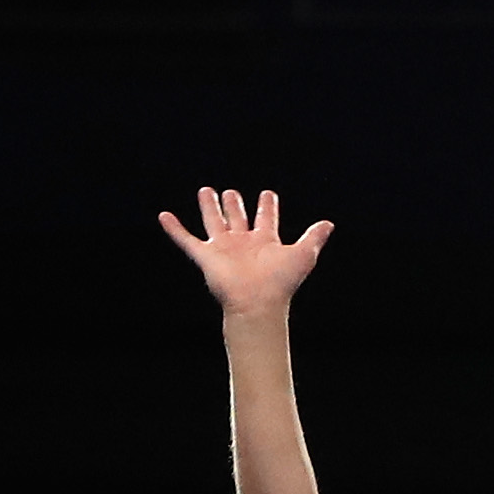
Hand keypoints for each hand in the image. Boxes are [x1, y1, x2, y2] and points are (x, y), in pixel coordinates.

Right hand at [158, 188, 331, 317]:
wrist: (258, 303)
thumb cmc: (281, 282)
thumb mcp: (304, 254)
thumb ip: (314, 237)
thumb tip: (329, 223)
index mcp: (265, 242)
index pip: (266, 218)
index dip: (267, 206)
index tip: (267, 194)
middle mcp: (243, 243)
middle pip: (237, 218)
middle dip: (234, 204)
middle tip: (230, 192)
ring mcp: (223, 249)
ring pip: (214, 221)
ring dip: (209, 207)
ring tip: (206, 191)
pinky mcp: (206, 256)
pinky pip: (186, 240)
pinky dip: (174, 228)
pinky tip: (163, 216)